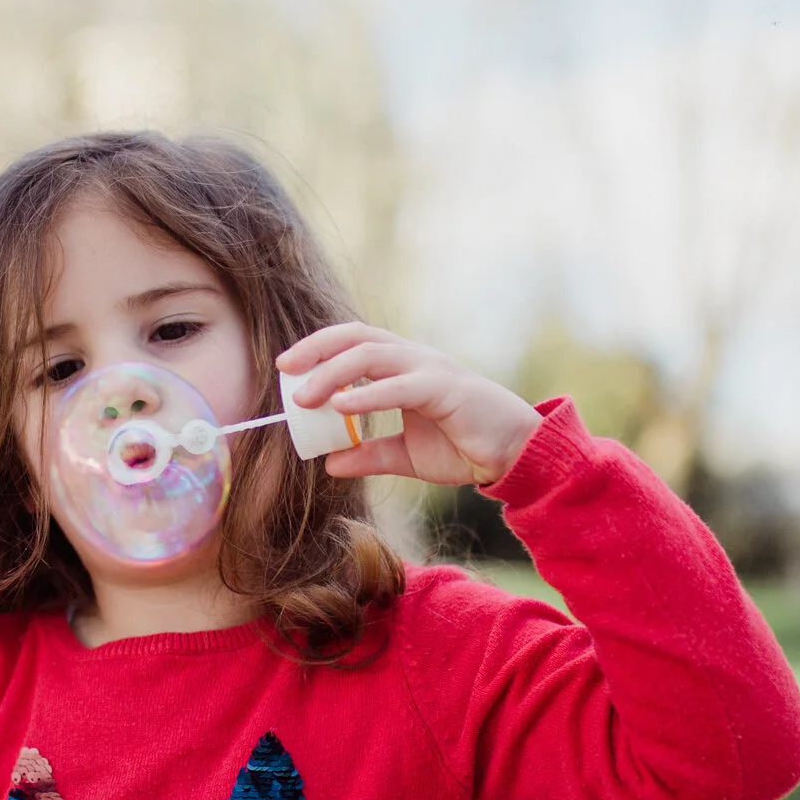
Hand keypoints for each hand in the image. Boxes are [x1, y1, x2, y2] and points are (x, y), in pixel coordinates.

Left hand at [277, 324, 542, 487]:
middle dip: (317, 349)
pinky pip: (401, 386)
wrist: (514, 456)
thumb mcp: (405, 457)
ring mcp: (430, 369)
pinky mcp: (446, 389)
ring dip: (333, 372)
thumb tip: (328, 463)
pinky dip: (369, 394)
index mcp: (403, 368)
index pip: (354, 343)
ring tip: (304, 397)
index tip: (286, 368)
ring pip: (373, 355)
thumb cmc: (464, 448)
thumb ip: (368, 455)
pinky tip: (342, 406)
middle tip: (284, 370)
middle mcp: (414, 359)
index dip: (319, 349)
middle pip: (357, 337)